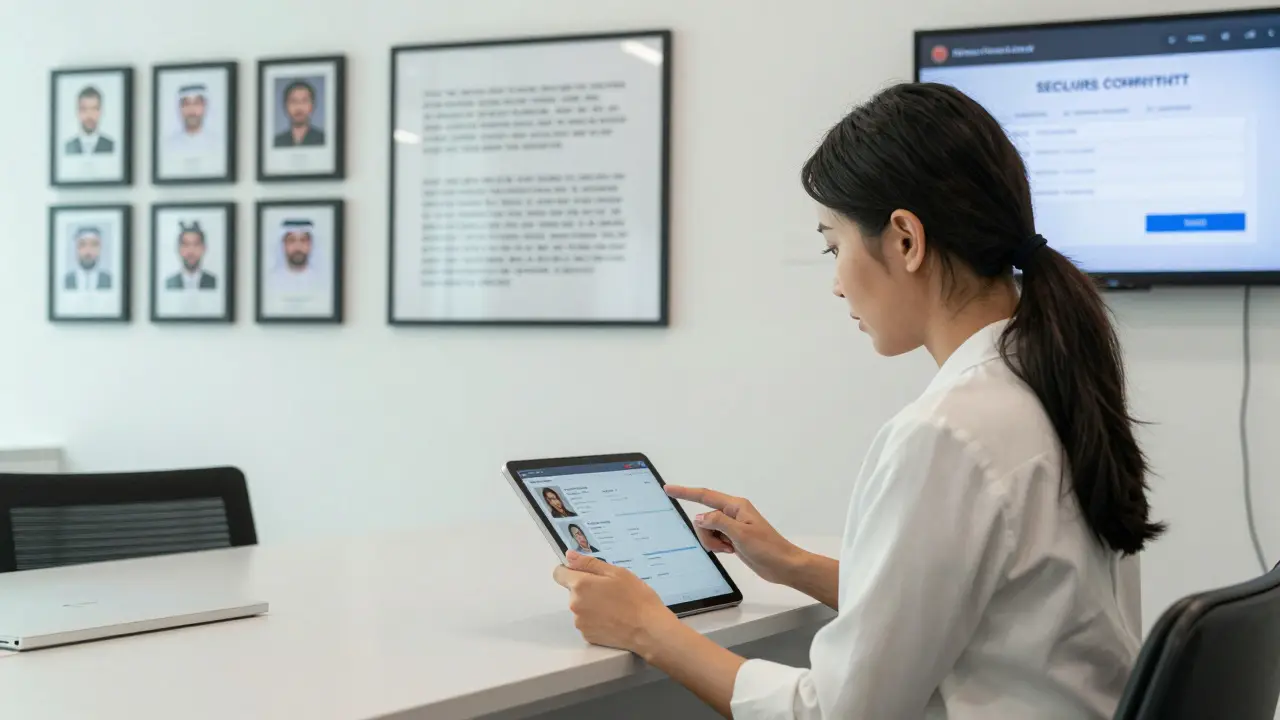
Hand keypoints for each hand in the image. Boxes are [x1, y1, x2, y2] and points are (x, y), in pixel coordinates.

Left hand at [553, 552, 677, 650]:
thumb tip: (569, 556)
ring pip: (580, 607)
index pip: (559, 574)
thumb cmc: (636, 597)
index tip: (585, 573)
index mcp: (580, 585)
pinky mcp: (587, 636)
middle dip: (586, 589)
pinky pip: (587, 622)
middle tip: (610, 591)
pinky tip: (613, 619)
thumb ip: (589, 563)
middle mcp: (574, 605)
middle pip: (572, 591)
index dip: (570, 571)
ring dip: (591, 605)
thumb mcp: (617, 573)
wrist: (649, 630)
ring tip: (614, 607)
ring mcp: (580, 623)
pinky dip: (596, 620)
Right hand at [665, 485, 801, 584]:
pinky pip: (714, 538)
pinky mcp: (732, 538)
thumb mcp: (741, 533)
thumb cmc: (767, 547)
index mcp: (736, 506)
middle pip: (704, 518)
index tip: (668, 489)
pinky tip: (730, 551)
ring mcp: (732, 526)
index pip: (705, 496)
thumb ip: (718, 522)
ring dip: (712, 542)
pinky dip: (717, 546)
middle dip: (706, 533)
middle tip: (723, 545)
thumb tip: (698, 518)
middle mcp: (732, 513)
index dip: (685, 493)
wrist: (782, 565)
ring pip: (707, 530)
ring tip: (729, 549)